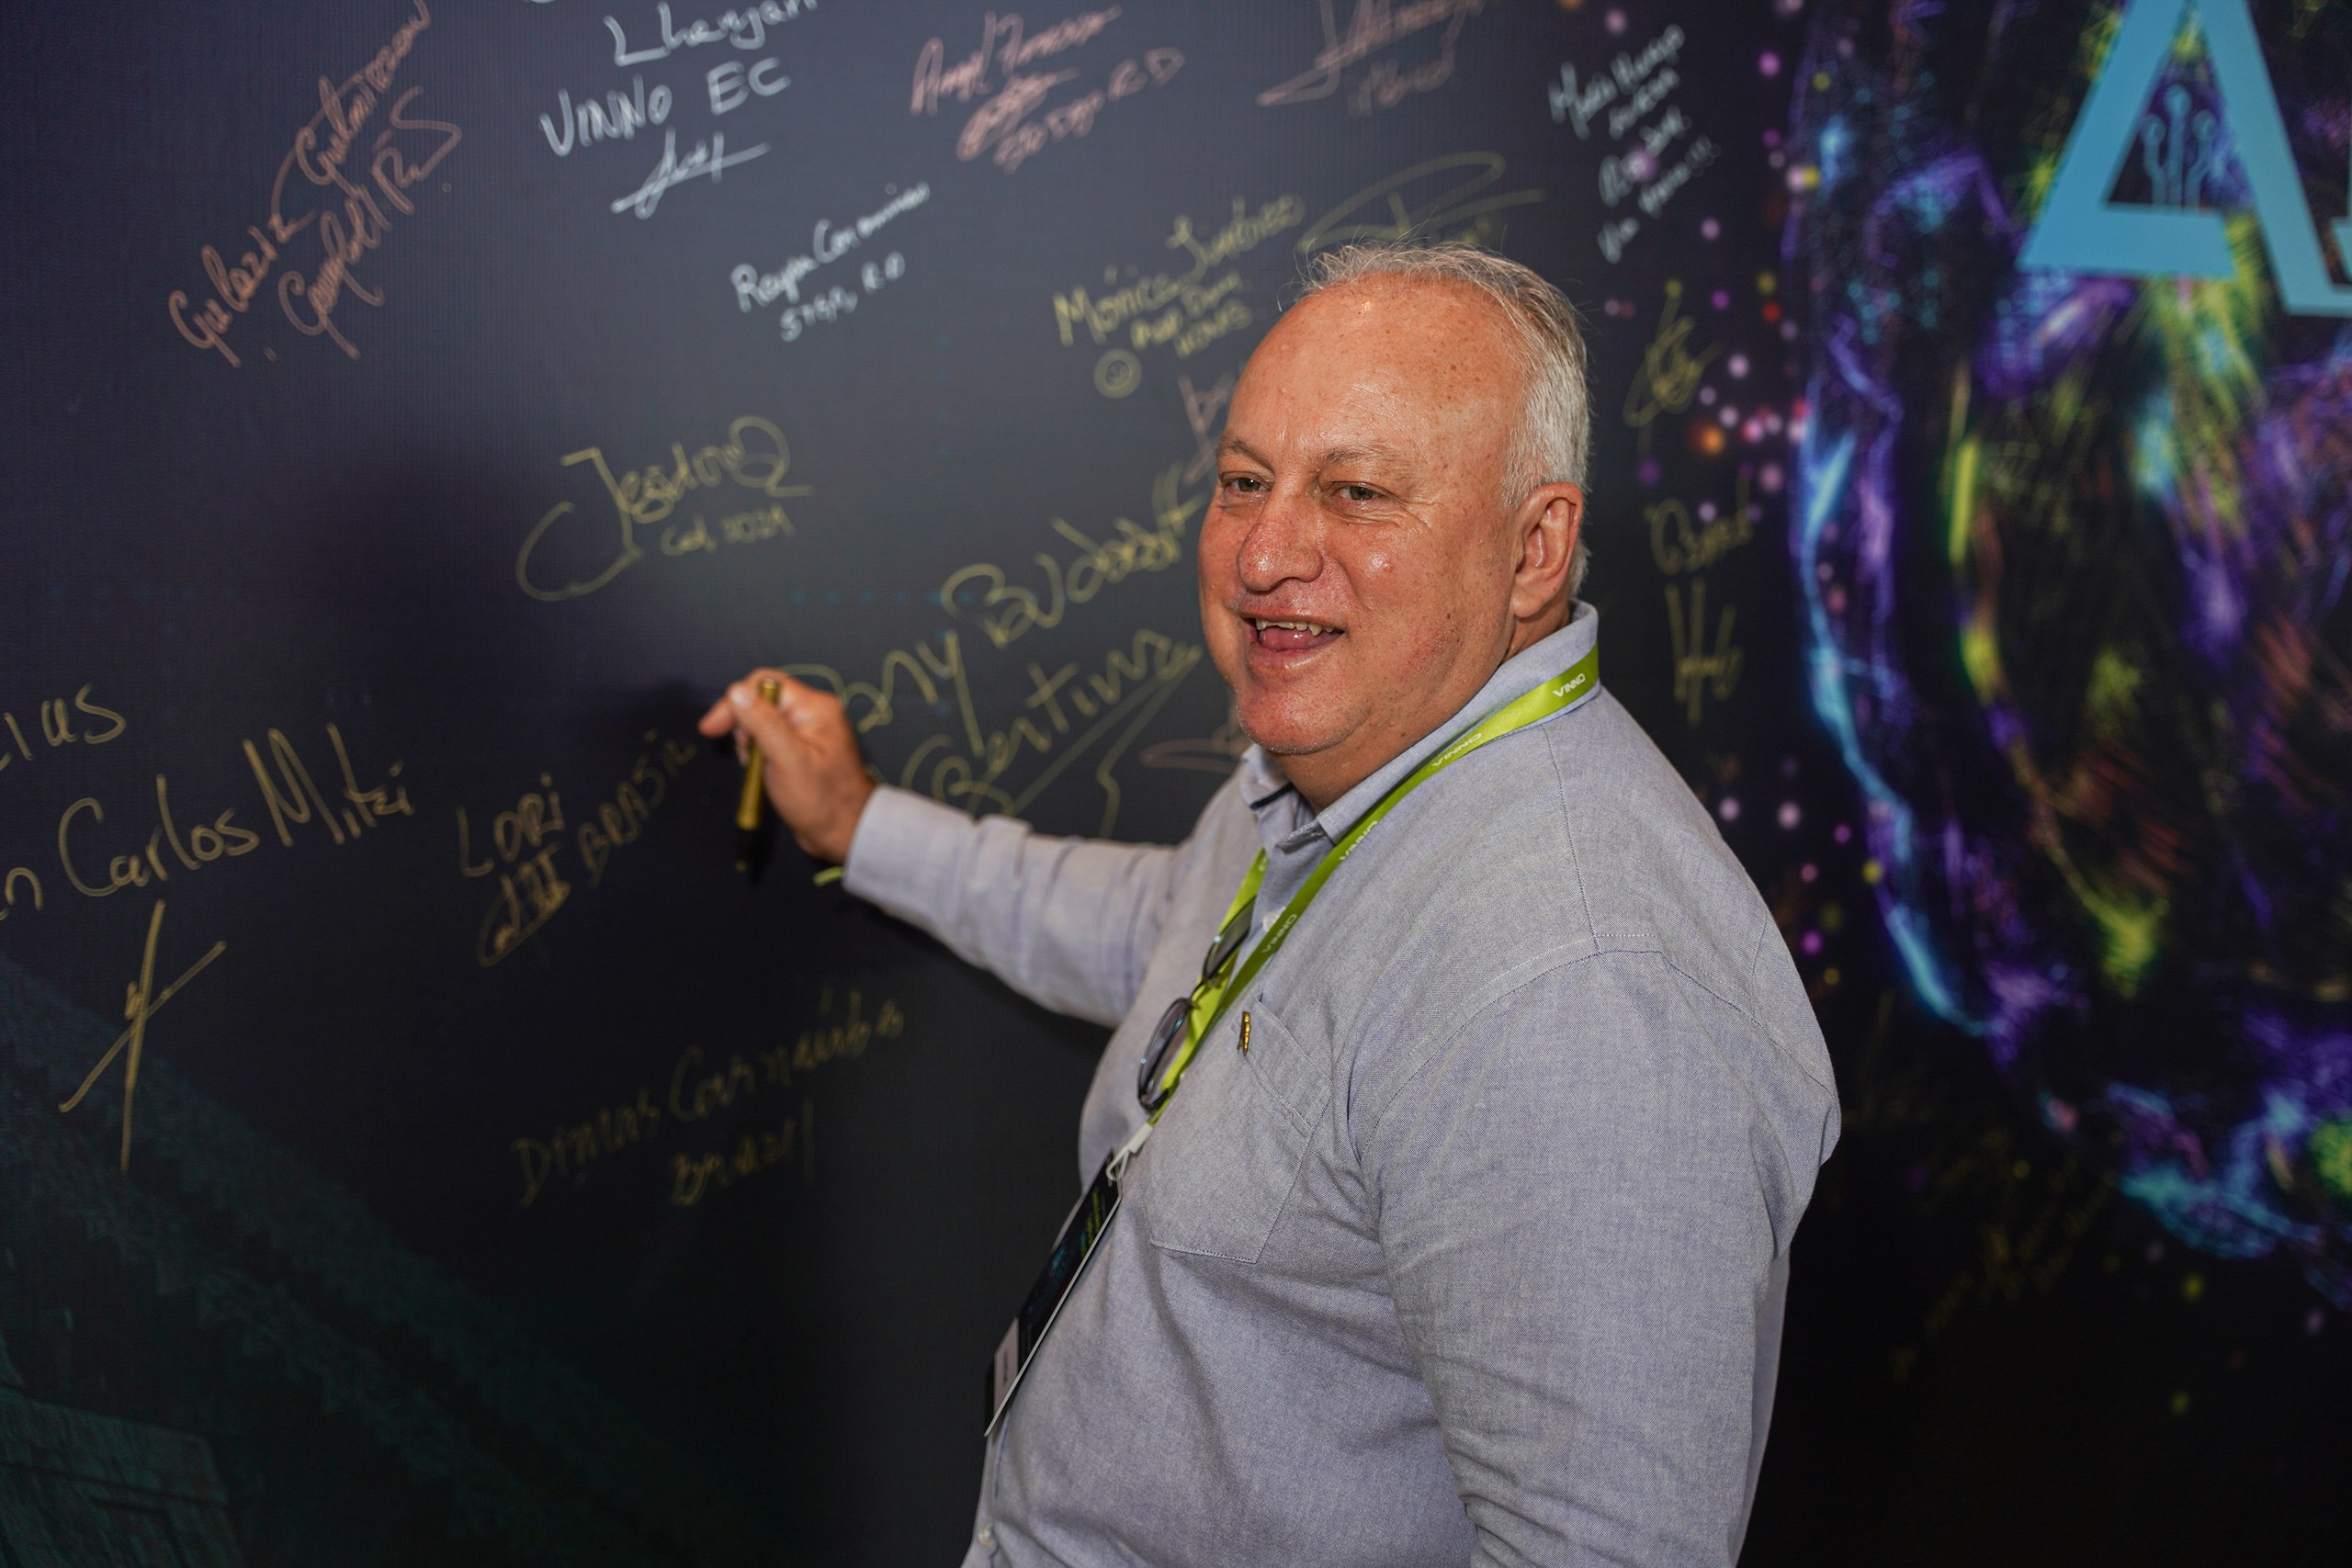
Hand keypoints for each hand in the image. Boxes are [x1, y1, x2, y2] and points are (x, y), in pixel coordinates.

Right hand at [696, 671, 876, 864]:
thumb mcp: (787, 759)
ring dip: (749, 741)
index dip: (735, 702)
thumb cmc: (818, 799)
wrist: (844, 833)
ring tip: (754, 767)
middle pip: (761, 700)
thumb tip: (735, 691)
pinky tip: (759, 770)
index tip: (711, 729)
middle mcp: (811, 712)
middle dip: (744, 725)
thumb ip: (762, 723)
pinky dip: (758, 751)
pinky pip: (769, 737)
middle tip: (746, 757)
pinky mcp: (800, 747)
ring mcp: (806, 730)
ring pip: (762, 720)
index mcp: (814, 706)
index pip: (764, 684)